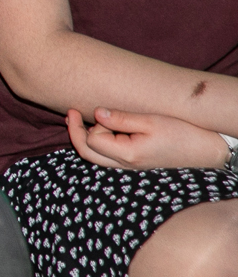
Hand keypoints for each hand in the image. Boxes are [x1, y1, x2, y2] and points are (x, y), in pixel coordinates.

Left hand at [66, 107, 229, 170]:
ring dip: (85, 138)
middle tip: (70, 112)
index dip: (89, 124)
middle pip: (87, 153)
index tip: (91, 109)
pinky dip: (98, 143)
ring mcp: (129, 167)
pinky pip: (108, 157)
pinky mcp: (134, 164)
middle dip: (75, 133)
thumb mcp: (151, 121)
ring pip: (96, 157)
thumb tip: (96, 113)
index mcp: (127, 155)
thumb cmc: (182, 134)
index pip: (92, 141)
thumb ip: (121, 118)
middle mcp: (125, 166)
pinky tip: (100, 128)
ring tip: (80, 118)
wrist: (207, 151)